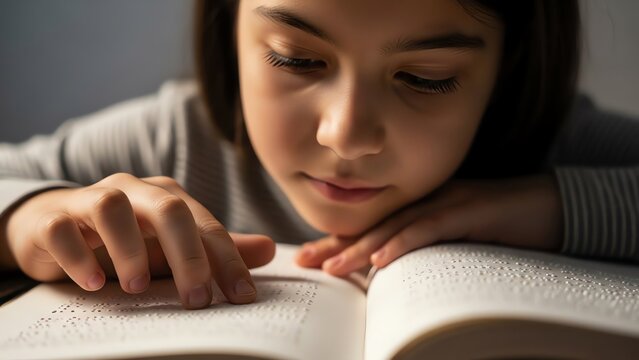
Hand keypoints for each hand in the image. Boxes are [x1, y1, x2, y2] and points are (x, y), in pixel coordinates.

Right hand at [2, 173, 274, 308]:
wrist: (54, 229)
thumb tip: (269, 250)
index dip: (228, 261)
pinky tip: (94, 284)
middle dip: (188, 255)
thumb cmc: (123, 241)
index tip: (242, 298)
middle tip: (196, 300)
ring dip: (130, 249)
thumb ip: (216, 251)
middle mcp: (134, 191)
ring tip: (140, 288)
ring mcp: (90, 199)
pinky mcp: (53, 218)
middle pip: (169, 209)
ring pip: (113, 206)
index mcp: (167, 197)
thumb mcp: (171, 249)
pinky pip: (63, 229)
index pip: (207, 226)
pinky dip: (80, 257)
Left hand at [295, 175, 562, 275]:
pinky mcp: (469, 210)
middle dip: (338, 243)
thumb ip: (427, 249)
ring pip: (396, 227)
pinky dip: (404, 244)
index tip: (312, 256)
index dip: (342, 240)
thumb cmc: (504, 227)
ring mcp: (448, 202)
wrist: (552, 207)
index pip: (375, 225)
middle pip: (375, 224)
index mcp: (422, 206)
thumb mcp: (458, 241)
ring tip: (332, 267)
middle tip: (305, 260)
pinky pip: (430, 229)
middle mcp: (428, 200)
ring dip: (362, 248)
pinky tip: (381, 260)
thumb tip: (392, 274)